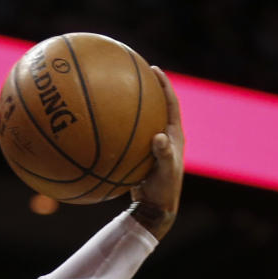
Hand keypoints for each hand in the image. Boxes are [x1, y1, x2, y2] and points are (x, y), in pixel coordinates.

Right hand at [130, 66, 184, 239]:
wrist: (155, 210)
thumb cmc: (164, 192)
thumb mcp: (165, 173)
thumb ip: (163, 154)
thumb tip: (158, 137)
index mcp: (174, 136)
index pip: (171, 103)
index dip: (164, 85)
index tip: (154, 69)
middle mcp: (165, 137)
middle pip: (156, 106)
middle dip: (147, 89)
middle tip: (135, 72)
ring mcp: (152, 147)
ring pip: (142, 121)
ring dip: (131, 107)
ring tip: (117, 92)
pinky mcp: (141, 156)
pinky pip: (129, 137)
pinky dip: (119, 130)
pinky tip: (103, 125)